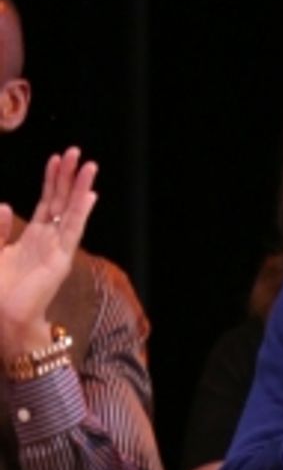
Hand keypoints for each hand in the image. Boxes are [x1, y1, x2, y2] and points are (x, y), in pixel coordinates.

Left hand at [0, 149, 97, 357]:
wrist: (5, 317)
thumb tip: (4, 204)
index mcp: (32, 239)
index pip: (46, 203)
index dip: (51, 181)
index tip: (56, 159)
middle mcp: (48, 242)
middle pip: (60, 202)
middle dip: (67, 177)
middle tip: (76, 152)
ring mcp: (57, 250)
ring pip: (70, 212)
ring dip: (80, 188)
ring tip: (89, 165)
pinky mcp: (60, 260)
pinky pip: (72, 231)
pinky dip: (80, 212)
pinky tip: (88, 195)